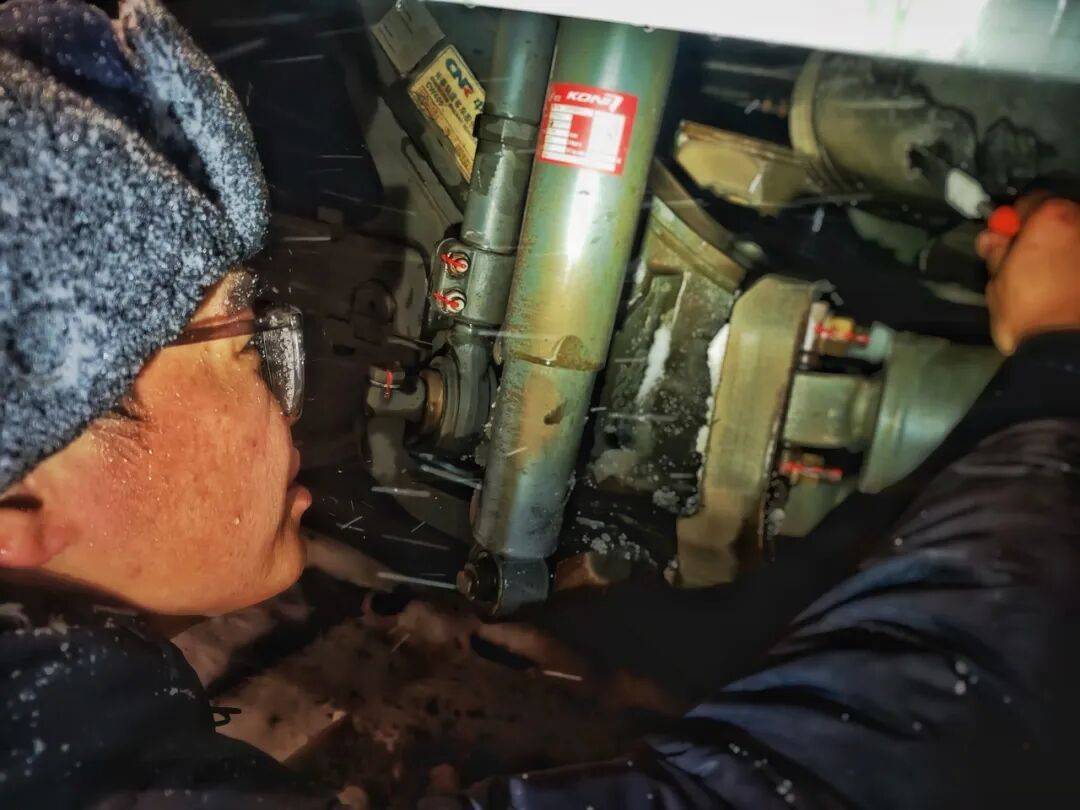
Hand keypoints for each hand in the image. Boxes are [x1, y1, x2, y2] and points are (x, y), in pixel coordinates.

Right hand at [976, 194, 1079, 354]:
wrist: (1064, 347)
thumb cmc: (1025, 311)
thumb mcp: (997, 282)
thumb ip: (996, 252)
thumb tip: (992, 237)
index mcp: (1052, 218)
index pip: (1032, 201)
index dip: (1016, 219)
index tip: (1007, 237)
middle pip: (1061, 216)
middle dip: (1044, 232)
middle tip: (1027, 257)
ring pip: (1075, 239)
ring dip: (1064, 250)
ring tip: (1050, 276)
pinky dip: (1074, 266)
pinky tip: (1066, 286)